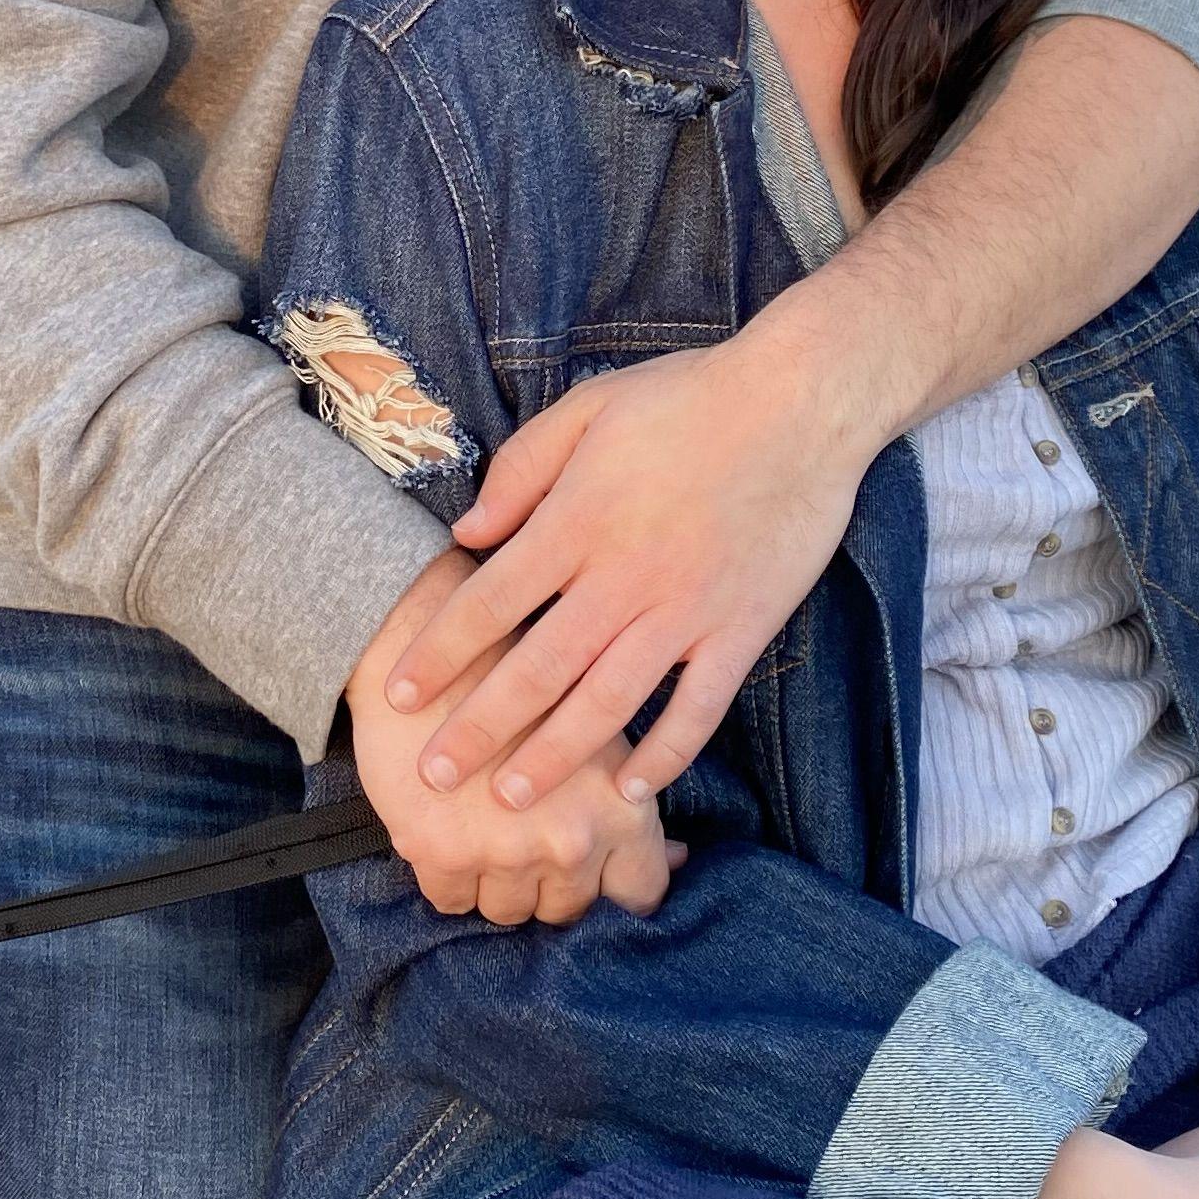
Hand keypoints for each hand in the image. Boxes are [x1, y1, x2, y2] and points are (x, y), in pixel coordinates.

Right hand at [350, 552, 675, 925]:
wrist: (427, 637)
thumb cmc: (524, 678)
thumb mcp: (601, 730)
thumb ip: (636, 804)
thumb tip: (676, 859)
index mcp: (619, 812)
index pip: (638, 896)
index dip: (616, 891)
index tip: (596, 876)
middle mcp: (568, 841)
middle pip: (567, 909)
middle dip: (550, 885)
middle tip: (527, 843)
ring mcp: (501, 851)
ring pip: (507, 911)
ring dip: (498, 884)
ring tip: (486, 837)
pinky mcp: (438, 850)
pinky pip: (450, 900)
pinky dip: (449, 879)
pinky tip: (449, 837)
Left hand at [385, 320, 884, 816]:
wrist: (802, 402)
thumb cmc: (689, 397)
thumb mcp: (588, 407)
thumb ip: (521, 470)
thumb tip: (465, 533)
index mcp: (578, 521)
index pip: (488, 603)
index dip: (438, 655)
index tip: (397, 697)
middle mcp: (624, 577)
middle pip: (536, 671)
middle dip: (478, 730)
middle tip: (434, 778)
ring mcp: (686, 610)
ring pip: (608, 704)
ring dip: (553, 758)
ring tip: (509, 801)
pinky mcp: (741, 629)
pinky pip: (698, 709)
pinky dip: (665, 755)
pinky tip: (629, 789)